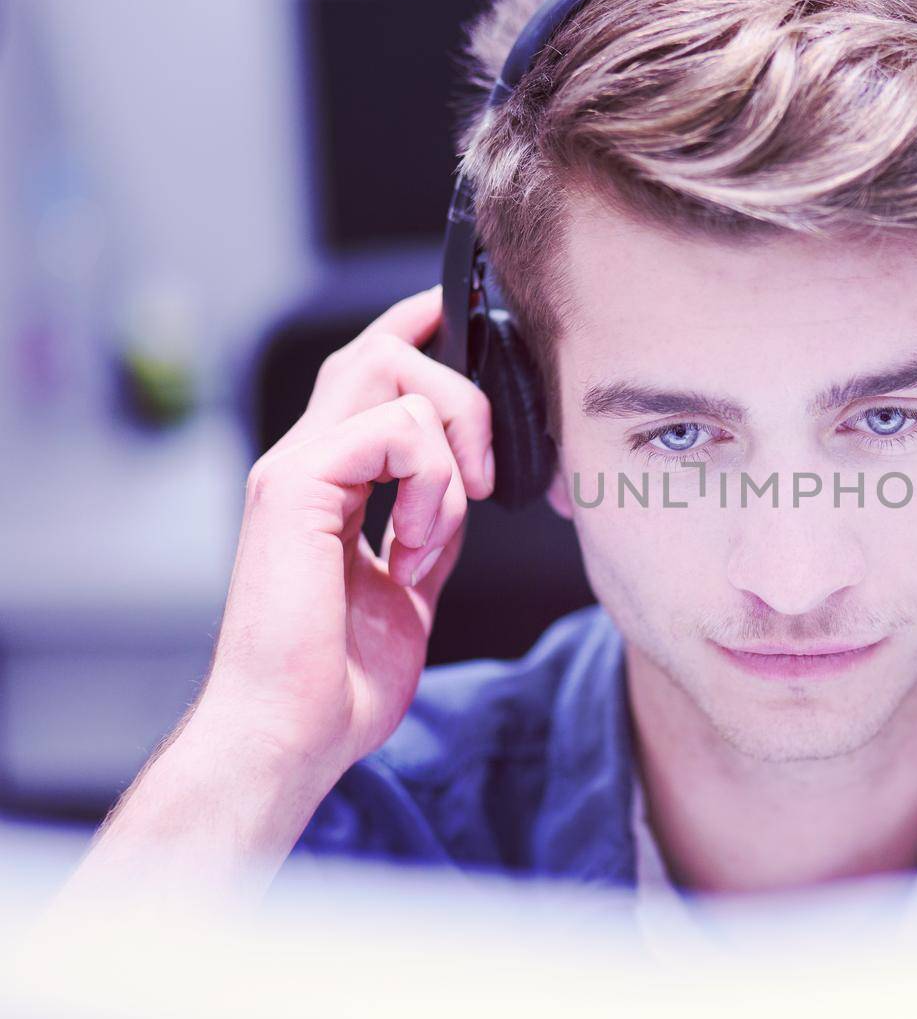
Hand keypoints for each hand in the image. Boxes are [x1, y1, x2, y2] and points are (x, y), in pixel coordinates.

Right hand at [197, 286, 494, 777]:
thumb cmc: (338, 679)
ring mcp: (294, 468)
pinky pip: (394, 432)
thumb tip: (461, 488)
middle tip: (484, 475)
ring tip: (435, 534)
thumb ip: (429, 525)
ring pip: (394, 376)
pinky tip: (417, 544)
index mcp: (325, 478)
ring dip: (449, 454)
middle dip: (459, 390)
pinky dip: (431, 487)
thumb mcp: (410, 585)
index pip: (370, 368)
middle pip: (381, 350)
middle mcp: (303, 459)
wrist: (294, 735)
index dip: (421, 332)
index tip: (473, 320)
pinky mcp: (295, 488)